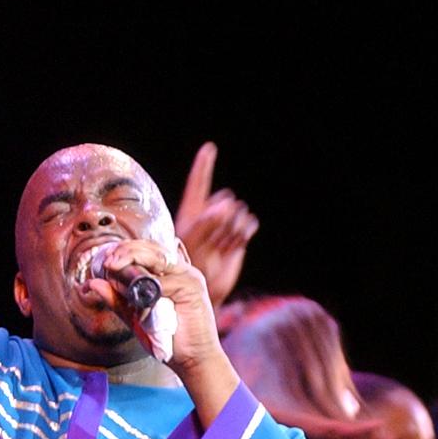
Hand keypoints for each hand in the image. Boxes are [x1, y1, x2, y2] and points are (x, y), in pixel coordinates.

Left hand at [173, 143, 257, 308]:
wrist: (203, 291)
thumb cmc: (188, 267)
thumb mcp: (193, 243)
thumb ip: (206, 223)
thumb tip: (224, 205)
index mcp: (191, 212)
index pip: (198, 182)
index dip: (204, 165)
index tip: (209, 147)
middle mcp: (208, 214)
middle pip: (224, 201)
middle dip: (222, 218)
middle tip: (212, 239)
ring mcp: (224, 224)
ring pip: (238, 212)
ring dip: (232, 229)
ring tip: (220, 246)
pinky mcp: (238, 235)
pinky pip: (249, 223)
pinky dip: (244, 232)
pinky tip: (234, 243)